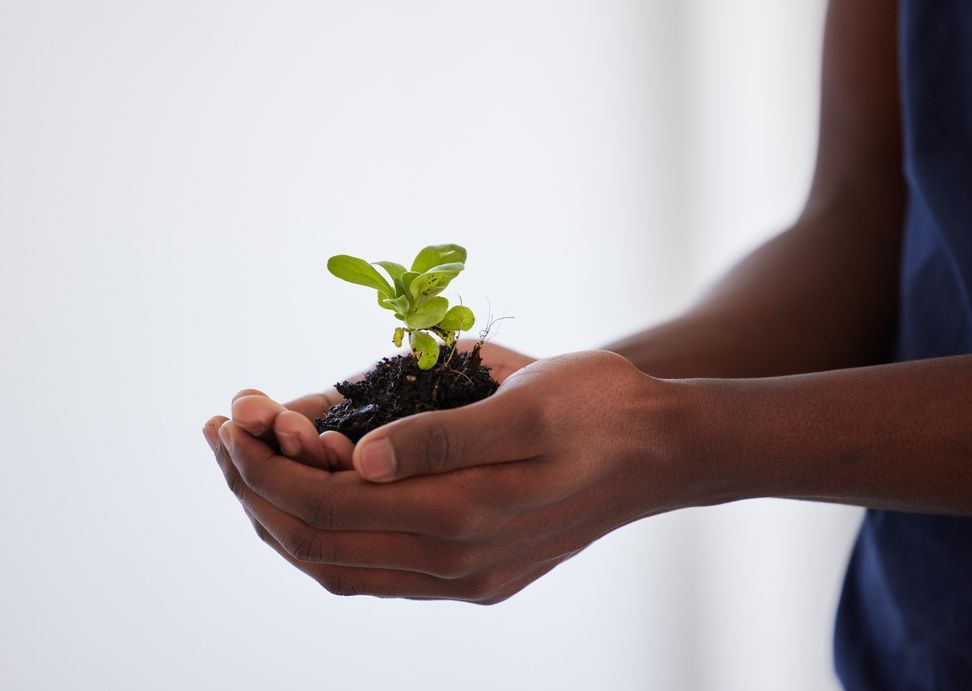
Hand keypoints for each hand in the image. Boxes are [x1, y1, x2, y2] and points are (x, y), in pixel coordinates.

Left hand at [205, 347, 685, 602]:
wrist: (666, 450)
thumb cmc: (602, 410)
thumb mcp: (528, 404)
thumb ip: (441, 437)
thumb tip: (355, 460)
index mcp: (467, 517)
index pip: (330, 507)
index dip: (266, 468)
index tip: (229, 422)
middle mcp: (460, 564)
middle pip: (323, 543)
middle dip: (257, 490)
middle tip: (223, 436)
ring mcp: (468, 578)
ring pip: (343, 566)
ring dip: (284, 517)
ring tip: (252, 465)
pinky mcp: (478, 574)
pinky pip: (378, 572)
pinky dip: (328, 538)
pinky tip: (315, 501)